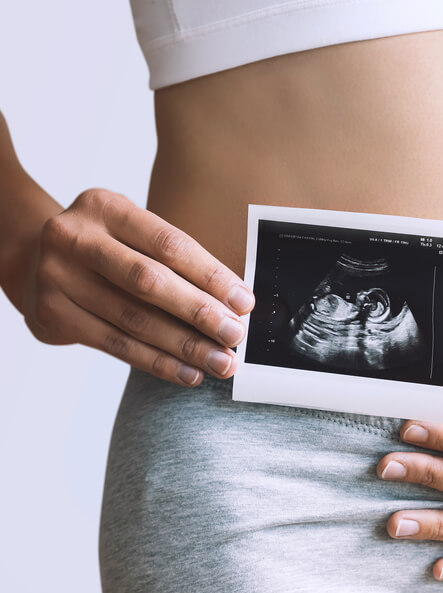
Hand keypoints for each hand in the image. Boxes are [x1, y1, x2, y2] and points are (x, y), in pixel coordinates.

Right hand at [20, 187, 254, 385]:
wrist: (35, 258)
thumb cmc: (107, 247)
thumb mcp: (133, 233)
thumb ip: (176, 260)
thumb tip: (235, 302)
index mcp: (104, 207)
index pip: (168, 243)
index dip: (210, 275)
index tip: (244, 301)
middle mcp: (74, 237)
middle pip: (148, 282)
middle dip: (199, 313)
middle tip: (235, 335)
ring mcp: (56, 276)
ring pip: (133, 320)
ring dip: (184, 346)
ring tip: (220, 362)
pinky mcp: (51, 313)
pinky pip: (115, 345)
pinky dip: (157, 362)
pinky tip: (188, 372)